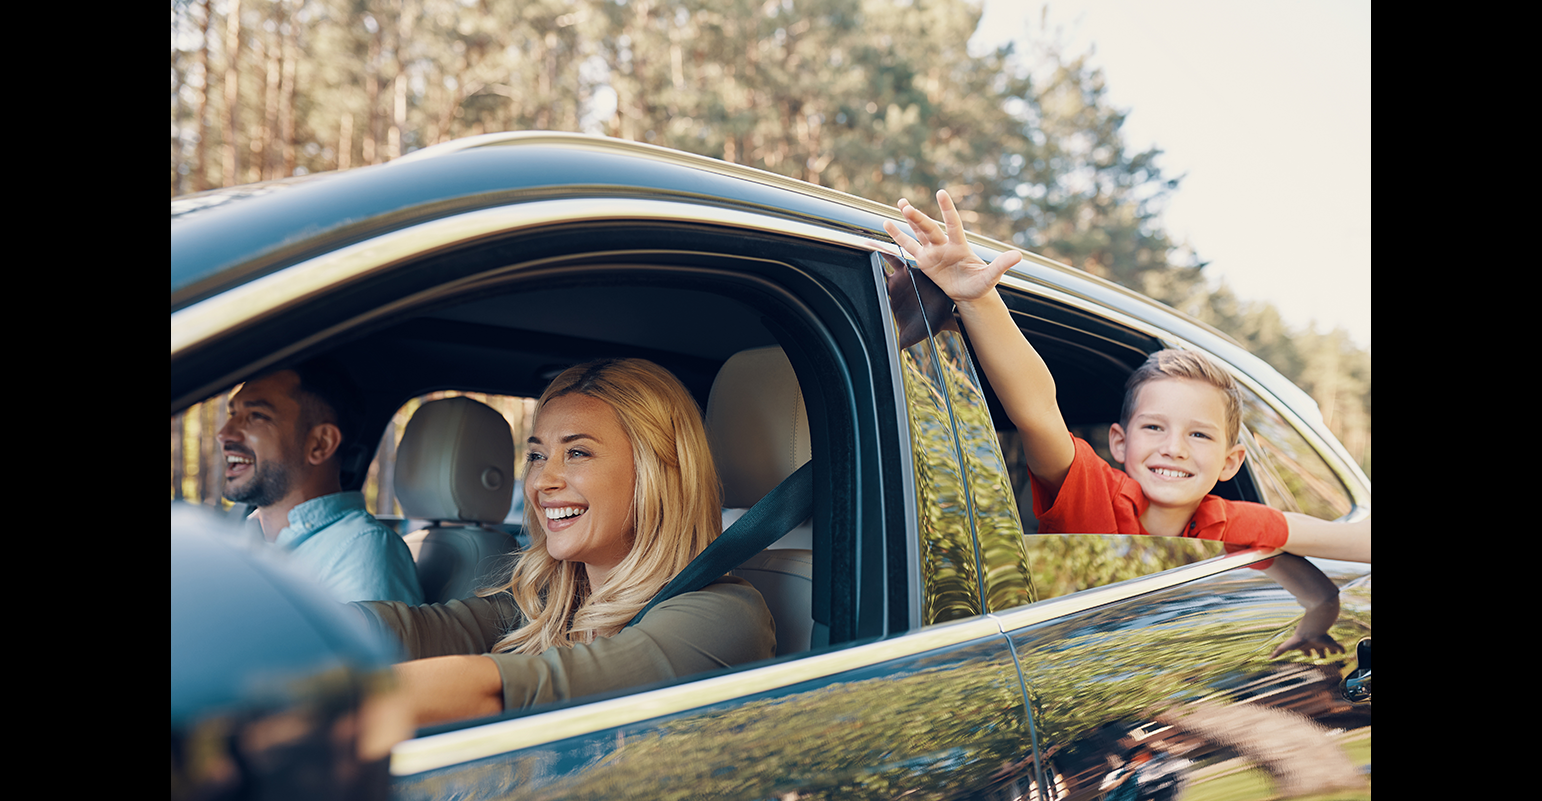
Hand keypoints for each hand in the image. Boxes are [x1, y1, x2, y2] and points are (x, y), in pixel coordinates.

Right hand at [882, 190, 1021, 302]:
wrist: (969, 293)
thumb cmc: (981, 284)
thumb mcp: (991, 276)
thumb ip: (1001, 264)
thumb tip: (1018, 255)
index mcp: (960, 246)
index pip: (953, 224)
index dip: (947, 209)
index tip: (941, 193)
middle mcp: (945, 245)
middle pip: (929, 229)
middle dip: (918, 218)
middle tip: (906, 206)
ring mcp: (933, 252)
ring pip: (918, 232)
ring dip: (909, 220)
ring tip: (901, 204)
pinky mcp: (924, 260)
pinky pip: (909, 246)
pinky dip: (899, 236)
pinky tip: (888, 225)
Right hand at [1271, 631, 1345, 658]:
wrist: (1311, 630)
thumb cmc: (1299, 638)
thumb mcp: (1286, 646)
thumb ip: (1278, 652)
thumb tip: (1268, 658)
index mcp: (1306, 645)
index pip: (1306, 650)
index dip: (1307, 653)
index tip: (1307, 655)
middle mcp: (1315, 643)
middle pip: (1318, 649)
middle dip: (1320, 653)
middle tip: (1322, 656)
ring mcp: (1324, 643)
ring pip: (1328, 647)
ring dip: (1331, 651)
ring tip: (1334, 653)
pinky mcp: (1332, 642)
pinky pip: (1338, 647)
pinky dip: (1341, 649)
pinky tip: (1343, 651)